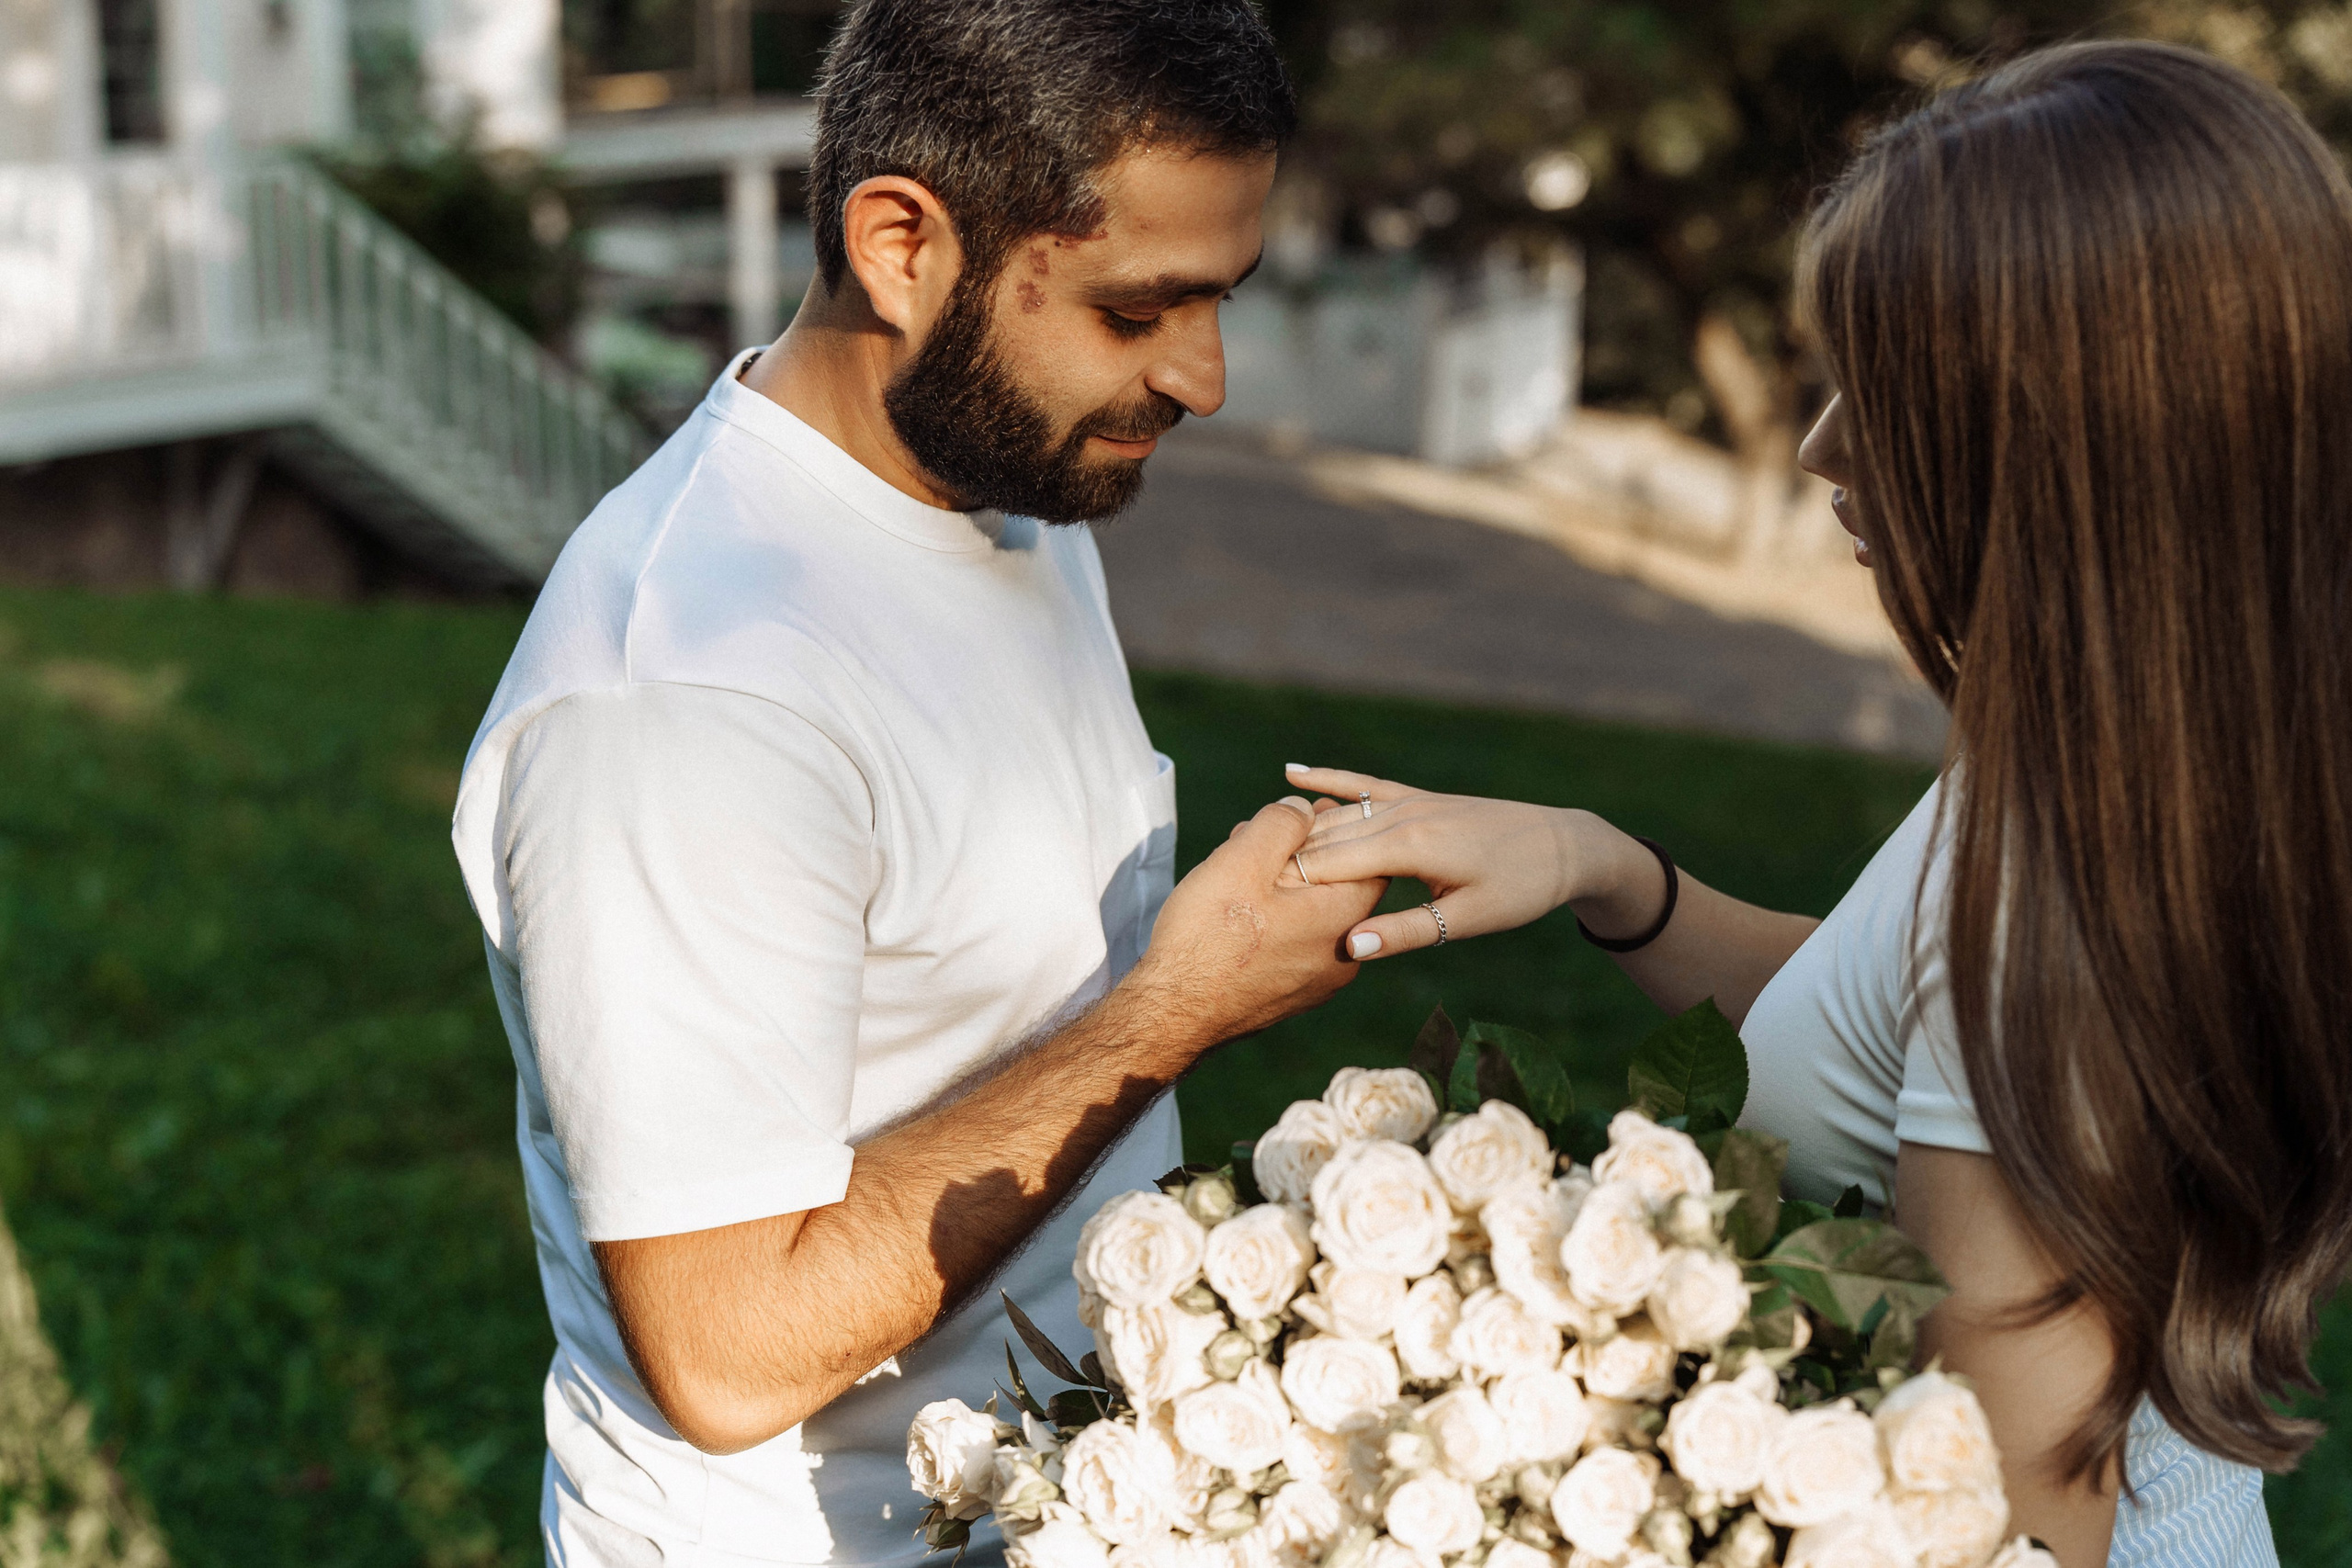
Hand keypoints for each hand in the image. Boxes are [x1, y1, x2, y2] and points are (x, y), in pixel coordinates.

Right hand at [1129, 797, 1386, 1041]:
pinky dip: (1279, 918)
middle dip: (1306, 854)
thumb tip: (1304, 808)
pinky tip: (1242, 907)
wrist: (1171, 1017)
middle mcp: (1342, 957)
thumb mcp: (1241, 862)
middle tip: (1266, 832)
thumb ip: (1281, 825)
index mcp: (1340, 919)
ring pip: (1314, 916)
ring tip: (1244, 862)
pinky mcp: (1291, 997)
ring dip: (1287, 886)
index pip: (1370, 860)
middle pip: (1338, 887)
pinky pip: (1297, 944)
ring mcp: (1317, 983)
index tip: (1309, 809)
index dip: (1341, 828)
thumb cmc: (1206, 938)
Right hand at [1281, 765, 1655, 958]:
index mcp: (1411, 847)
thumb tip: (1351, 948)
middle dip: (1279, 858)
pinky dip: (1328, 779)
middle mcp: (1402, 816)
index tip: (1245, 904)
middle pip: (1325, 838)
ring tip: (1246, 841)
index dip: (1288, 884)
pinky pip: (1362, 786)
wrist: (1563, 845)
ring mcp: (1408, 801)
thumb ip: (1407, 932)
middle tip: (1228, 880)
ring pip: (1337, 814)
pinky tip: (1292, 772)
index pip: (1332, 866)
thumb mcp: (1467, 921)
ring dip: (1294, 828)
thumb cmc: (1519, 889)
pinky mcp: (1415, 798)